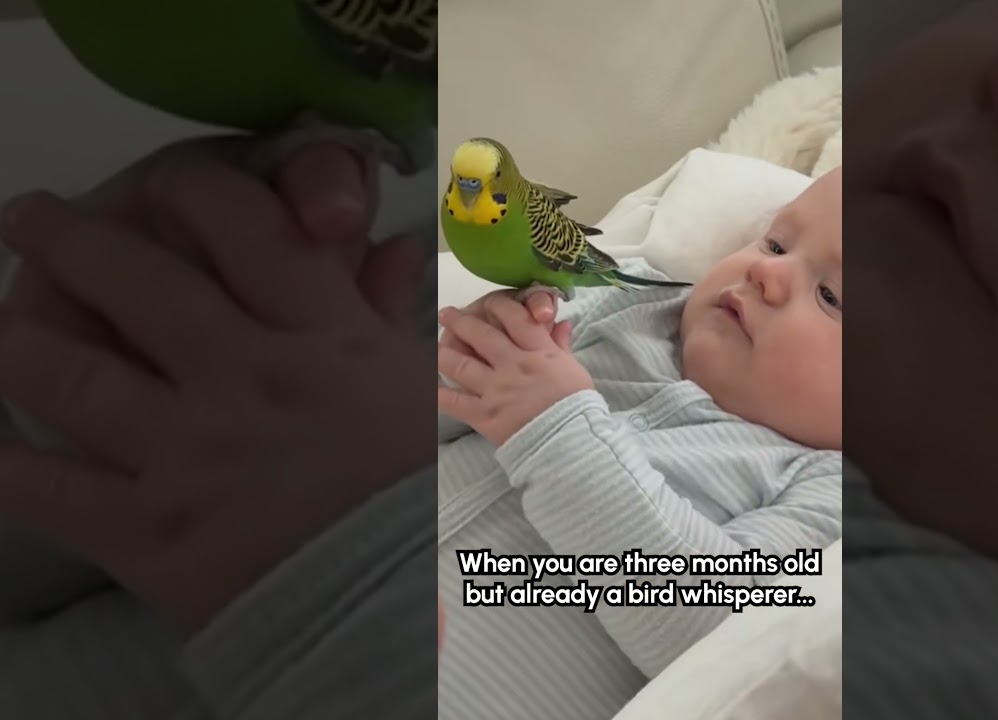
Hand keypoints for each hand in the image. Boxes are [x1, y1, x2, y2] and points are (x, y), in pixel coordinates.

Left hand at [0, 154, 434, 633]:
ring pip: (68, 373)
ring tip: (1, 314)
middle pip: (138, 280)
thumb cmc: (417, 493)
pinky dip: (0, 459)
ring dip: (17, 332)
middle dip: (70, 235)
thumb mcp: (419, 390)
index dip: (198, 187)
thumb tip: (385, 240)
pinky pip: (43, 488)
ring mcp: (187, 454)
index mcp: (324, 340)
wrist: (398, 610)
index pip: (250, 228)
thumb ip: (389, 310)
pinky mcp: (146, 531)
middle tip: (30, 214)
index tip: (169, 183)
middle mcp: (246, 379)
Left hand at [437, 293, 591, 447]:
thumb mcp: (574, 369)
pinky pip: (454, 401)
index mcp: (538, 352)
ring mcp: (495, 389)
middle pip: (481, 334)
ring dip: (443, 351)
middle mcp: (512, 365)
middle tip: (447, 314)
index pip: (514, 318)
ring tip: (434, 344)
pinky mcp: (483, 414)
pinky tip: (428, 384)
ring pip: (460, 364)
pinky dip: (438, 392)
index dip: (498, 305)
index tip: (489, 302)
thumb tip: (562, 322)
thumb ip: (561, 344)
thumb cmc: (576, 405)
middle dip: (460, 320)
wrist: (571, 443)